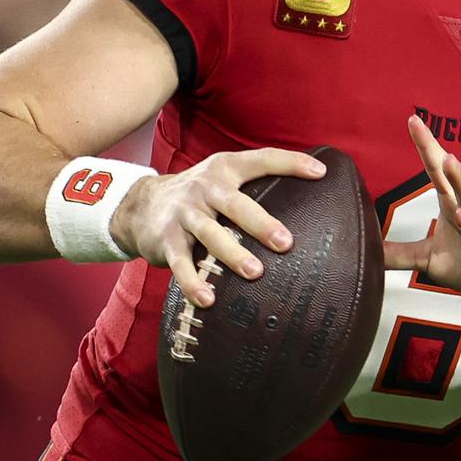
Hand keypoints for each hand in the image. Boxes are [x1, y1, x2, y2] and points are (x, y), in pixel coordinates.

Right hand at [113, 147, 322, 307]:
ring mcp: (185, 214)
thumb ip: (255, 185)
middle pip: (235, 204)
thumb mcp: (222, 179)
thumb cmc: (198, 196)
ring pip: (210, 234)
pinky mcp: (166, 240)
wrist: (140, 205)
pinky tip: (208, 300)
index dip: (290, 163)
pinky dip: (193, 282)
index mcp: (225, 169)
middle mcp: (205, 188)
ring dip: (232, 254)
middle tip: (286, 243)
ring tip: (255, 273)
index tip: (319, 173)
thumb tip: (308, 198)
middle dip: (261, 223)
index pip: (261, 160)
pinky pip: (181, 263)